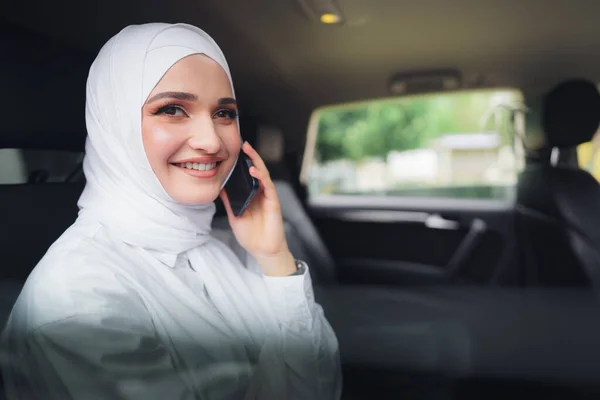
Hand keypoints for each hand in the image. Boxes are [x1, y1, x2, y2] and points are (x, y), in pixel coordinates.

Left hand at [220, 142, 296, 275]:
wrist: (263, 251)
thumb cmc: (251, 235)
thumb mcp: (234, 215)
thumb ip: (229, 200)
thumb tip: (219, 186)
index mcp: (252, 194)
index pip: (247, 174)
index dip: (242, 162)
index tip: (234, 149)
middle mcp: (261, 193)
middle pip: (256, 170)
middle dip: (250, 156)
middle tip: (241, 143)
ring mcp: (268, 197)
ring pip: (263, 174)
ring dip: (256, 161)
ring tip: (247, 150)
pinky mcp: (274, 202)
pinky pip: (268, 186)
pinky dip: (261, 177)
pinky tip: (254, 170)